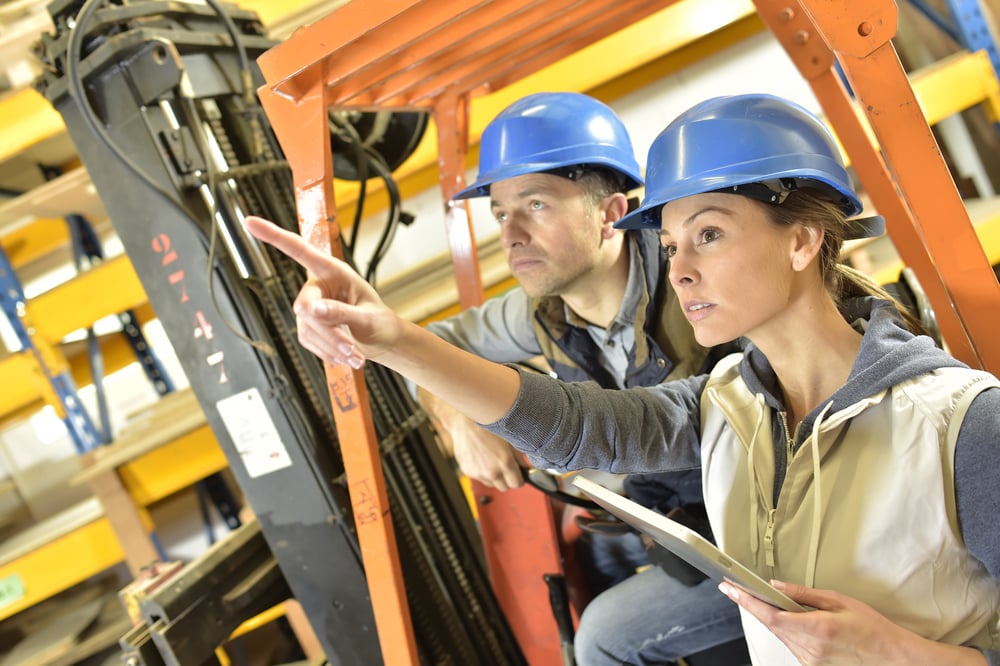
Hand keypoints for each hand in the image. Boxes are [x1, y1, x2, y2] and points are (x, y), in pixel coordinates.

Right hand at [245, 216, 400, 367]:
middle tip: (352, 352)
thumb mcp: (367, 317)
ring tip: (356, 356)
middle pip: (305, 308)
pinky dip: (328, 352)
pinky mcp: (307, 328)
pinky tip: (344, 355)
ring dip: (332, 346)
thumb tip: (312, 310)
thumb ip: (341, 313)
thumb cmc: (379, 322)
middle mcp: (317, 286)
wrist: (381, 341)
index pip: (300, 250)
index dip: (274, 236)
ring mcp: (309, 308)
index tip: (250, 222)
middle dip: (329, 333)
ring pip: (308, 329)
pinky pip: (309, 342)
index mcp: (333, 271)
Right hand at [419, 388, 523, 490]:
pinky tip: (483, 460)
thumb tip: (525, 466)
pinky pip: (480, 478)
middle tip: (506, 468)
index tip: (519, 475)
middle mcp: (492, 471)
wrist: (465, 423)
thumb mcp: (510, 439)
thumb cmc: (487, 427)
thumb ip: (520, 457)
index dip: (519, 479)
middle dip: (507, 480)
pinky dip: (483, 473)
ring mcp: (479, 473)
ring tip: (493, 461)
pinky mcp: (468, 472)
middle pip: (505, 488)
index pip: (517, 484)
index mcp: (505, 463)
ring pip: (492, 484)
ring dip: (495, 477)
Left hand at [719, 579, 987, 664]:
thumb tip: (777, 586)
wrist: (894, 658)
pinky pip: (793, 646)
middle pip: (771, 624)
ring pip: (781, 636)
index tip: (729, 588)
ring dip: (774, 619)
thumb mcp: (840, 602)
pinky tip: (794, 623)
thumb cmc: (873, 629)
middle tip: (737, 589)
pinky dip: (789, 632)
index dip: (745, 600)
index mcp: (814, 628)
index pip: (768, 613)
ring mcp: (810, 662)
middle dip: (755, 606)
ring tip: (773, 603)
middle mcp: (808, 649)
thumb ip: (804, 594)